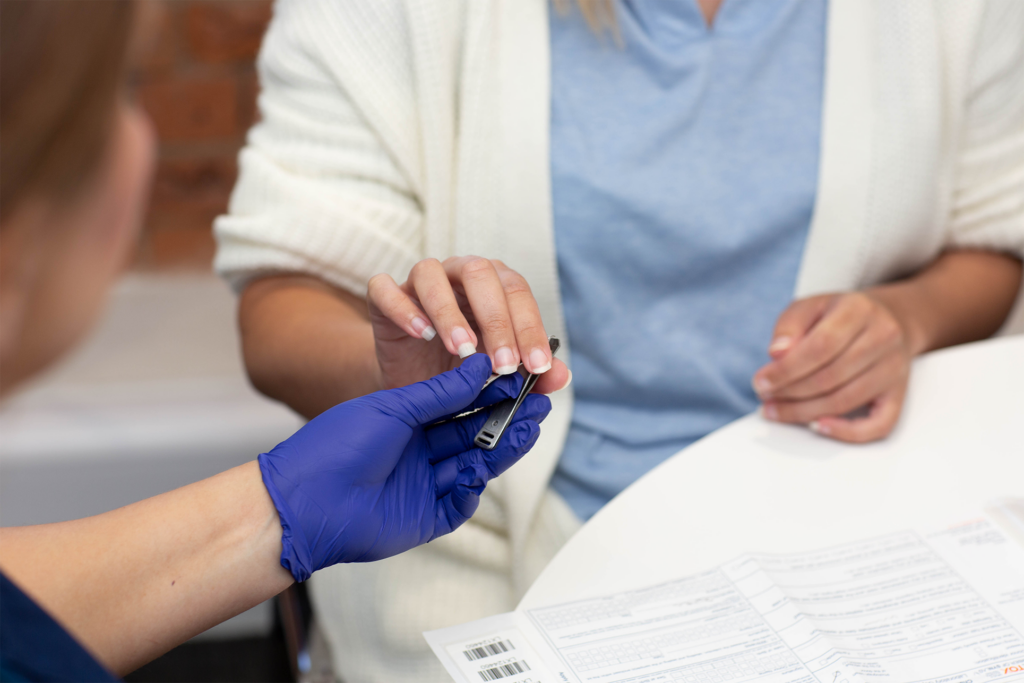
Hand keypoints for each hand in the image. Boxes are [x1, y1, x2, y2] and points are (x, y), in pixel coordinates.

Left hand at [258, 354, 550, 580]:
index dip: (491, 392)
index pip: (461, 404)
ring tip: (529, 429)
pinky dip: (471, 490)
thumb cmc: (337, 445)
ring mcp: (423, 485)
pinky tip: (480, 472)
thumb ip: (440, 392)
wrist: (305, 499)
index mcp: (409, 421)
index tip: (520, 377)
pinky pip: (459, 504)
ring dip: (500, 449)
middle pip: (473, 434)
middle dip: (506, 420)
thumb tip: (479, 365)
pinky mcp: (424, 519)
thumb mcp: (393, 408)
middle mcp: (419, 452)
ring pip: (473, 465)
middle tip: (538, 405)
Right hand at [366, 257, 570, 392]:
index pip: (517, 293)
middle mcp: (457, 274)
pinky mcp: (384, 296)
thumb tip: (561, 377)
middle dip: (496, 320)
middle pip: (479, 274)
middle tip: (503, 365)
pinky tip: (422, 334)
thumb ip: (530, 373)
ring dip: (449, 312)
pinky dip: (403, 308)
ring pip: (432, 274)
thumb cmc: (460, 369)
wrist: (413, 379)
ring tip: (462, 351)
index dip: (529, 328)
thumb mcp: (497, 375)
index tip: (537, 367)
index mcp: (493, 284)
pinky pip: (385, 288)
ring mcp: (418, 281)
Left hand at [752, 292, 915, 442]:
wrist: (889, 319)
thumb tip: (777, 353)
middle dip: (790, 393)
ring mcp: (894, 368)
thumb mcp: (810, 306)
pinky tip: (818, 426)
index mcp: (858, 310)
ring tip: (777, 410)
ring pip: (845, 401)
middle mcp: (883, 338)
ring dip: (804, 412)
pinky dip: (847, 432)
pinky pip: (879, 424)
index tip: (761, 382)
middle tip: (765, 398)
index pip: (820, 347)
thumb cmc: (840, 315)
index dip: (786, 370)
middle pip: (830, 377)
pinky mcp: (899, 394)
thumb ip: (789, 326)